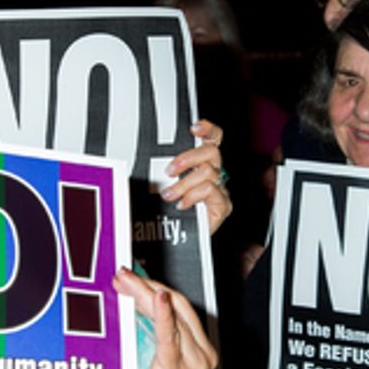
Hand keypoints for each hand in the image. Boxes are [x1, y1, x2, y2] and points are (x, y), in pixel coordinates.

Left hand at [114, 268, 217, 368]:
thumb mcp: (154, 364)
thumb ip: (152, 337)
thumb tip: (134, 307)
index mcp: (200, 351)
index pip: (181, 307)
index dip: (156, 287)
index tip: (133, 277)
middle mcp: (202, 355)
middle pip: (178, 305)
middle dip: (148, 285)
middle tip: (124, 274)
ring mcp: (194, 363)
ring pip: (171, 315)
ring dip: (144, 294)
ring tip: (125, 282)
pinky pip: (169, 337)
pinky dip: (163, 315)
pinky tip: (157, 298)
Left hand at [160, 120, 231, 234]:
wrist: (180, 241)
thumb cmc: (172, 213)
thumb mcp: (164, 185)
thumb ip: (165, 171)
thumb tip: (145, 158)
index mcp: (203, 165)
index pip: (214, 140)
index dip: (208, 130)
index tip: (194, 127)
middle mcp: (215, 174)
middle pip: (211, 152)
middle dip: (187, 158)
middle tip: (170, 171)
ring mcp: (221, 190)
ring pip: (207, 172)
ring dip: (184, 183)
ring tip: (170, 194)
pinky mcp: (223, 206)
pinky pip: (211, 190)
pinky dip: (193, 195)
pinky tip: (183, 204)